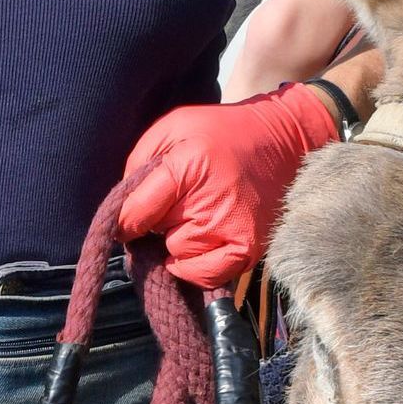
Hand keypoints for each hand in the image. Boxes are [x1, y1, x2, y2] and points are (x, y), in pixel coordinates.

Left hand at [115, 82, 341, 287]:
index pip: (135, 214)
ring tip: (195, 216)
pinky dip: (194, 266)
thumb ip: (140, 162)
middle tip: (177, 203)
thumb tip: (122, 207)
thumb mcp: (172, 127)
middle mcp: (209, 204)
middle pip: (157, 234)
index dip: (123, 221)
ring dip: (178, 241)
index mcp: (187, 168)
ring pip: (177, 254)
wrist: (281, 140)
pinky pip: (205, 275)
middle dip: (158, 222)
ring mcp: (231, 230)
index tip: (125, 221)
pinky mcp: (248, 249)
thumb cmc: (219, 133)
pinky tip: (196, 246)